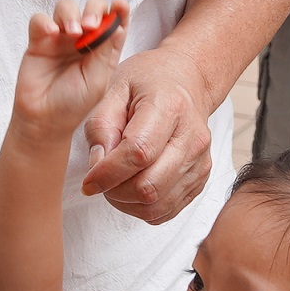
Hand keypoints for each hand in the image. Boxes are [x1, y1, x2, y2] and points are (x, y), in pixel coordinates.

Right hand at [12, 0, 129, 141]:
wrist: (44, 120)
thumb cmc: (74, 104)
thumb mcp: (97, 80)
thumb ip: (105, 52)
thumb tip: (116, 25)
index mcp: (104, 48)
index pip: (115, 21)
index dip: (119, 9)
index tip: (120, 5)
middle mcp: (84, 38)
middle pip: (91, 7)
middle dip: (94, 9)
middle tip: (91, 25)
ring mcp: (61, 37)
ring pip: (66, 7)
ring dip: (71, 13)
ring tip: (73, 32)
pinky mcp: (39, 40)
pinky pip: (40, 20)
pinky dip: (45, 22)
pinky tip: (52, 33)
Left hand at [81, 46, 218, 224]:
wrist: (188, 80)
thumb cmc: (149, 80)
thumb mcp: (115, 87)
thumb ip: (101, 125)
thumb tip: (97, 165)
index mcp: (170, 107)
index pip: (138, 153)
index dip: (108, 173)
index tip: (88, 181)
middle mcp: (191, 137)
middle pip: (149, 186)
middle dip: (115, 191)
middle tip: (101, 178)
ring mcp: (200, 161)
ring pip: (157, 205)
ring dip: (127, 203)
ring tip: (115, 182)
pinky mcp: (201, 178)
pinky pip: (167, 210)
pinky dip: (143, 207)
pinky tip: (132, 186)